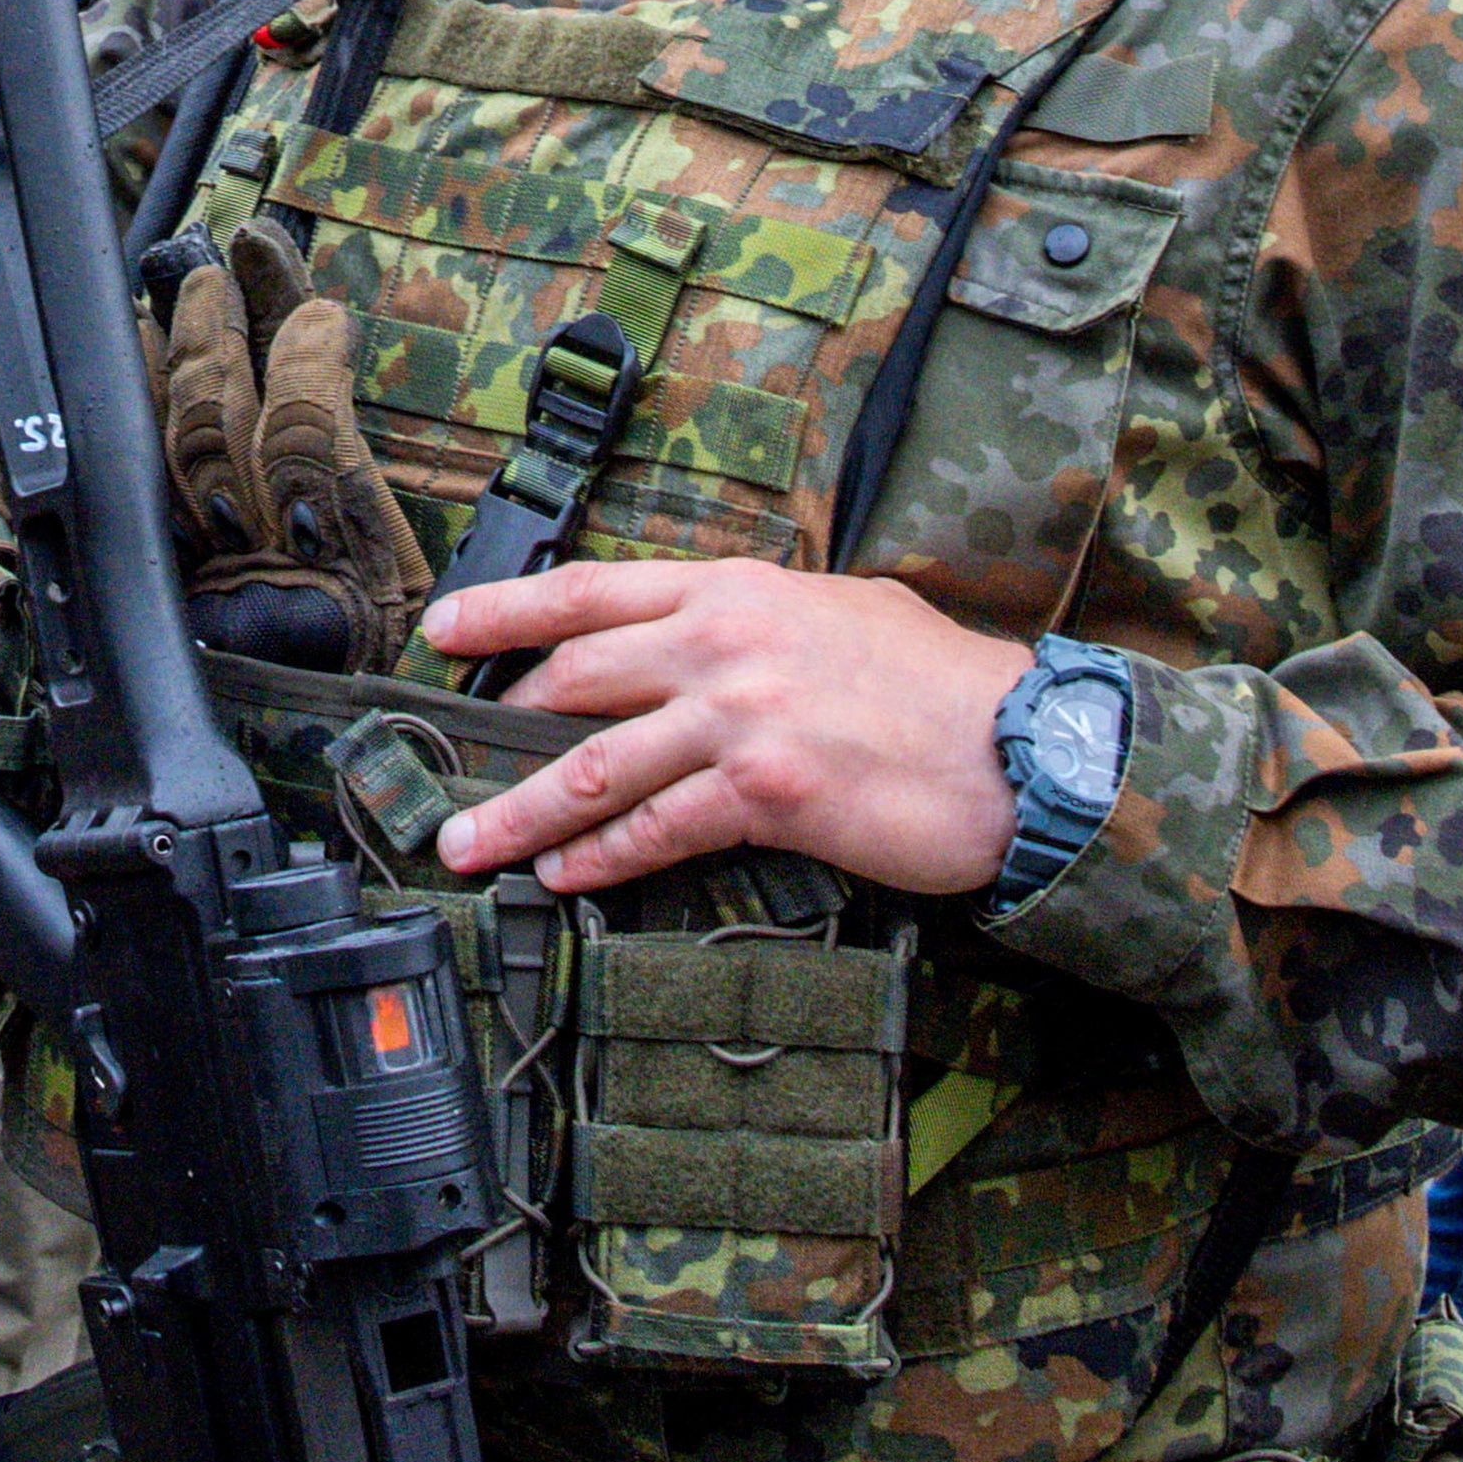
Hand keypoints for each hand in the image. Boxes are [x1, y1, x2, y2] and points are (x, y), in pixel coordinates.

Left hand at [410, 561, 1038, 899]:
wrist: (1024, 746)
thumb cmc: (943, 683)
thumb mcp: (841, 609)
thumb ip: (759, 615)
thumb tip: (700, 629)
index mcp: (735, 588)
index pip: (590, 589)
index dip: (505, 609)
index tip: (443, 629)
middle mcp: (723, 642)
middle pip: (571, 679)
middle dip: (493, 726)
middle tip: (438, 763)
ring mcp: (741, 716)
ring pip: (594, 765)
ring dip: (521, 811)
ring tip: (469, 842)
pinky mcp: (767, 793)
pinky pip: (657, 829)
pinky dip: (601, 856)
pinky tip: (566, 874)